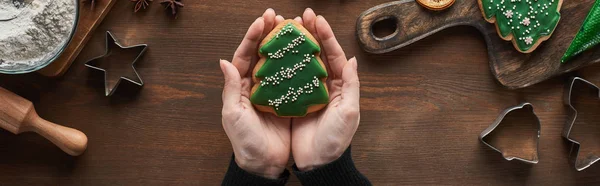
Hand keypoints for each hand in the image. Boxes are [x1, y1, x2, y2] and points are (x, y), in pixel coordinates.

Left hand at [220, 9, 289, 178]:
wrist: (264, 164)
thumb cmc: (244, 141)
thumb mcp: (233, 115)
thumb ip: (230, 88)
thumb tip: (225, 62)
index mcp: (241, 86)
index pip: (245, 55)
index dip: (253, 36)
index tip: (262, 20)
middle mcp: (257, 85)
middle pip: (263, 53)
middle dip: (270, 33)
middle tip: (279, 16)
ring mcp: (274, 91)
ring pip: (280, 61)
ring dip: (286, 43)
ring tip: (295, 27)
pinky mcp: (289, 100)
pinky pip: (295, 77)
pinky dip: (300, 63)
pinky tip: (308, 51)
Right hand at [290, 9, 360, 170]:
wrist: (318, 163)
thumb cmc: (337, 140)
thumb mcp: (349, 112)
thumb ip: (351, 85)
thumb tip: (351, 60)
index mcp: (338, 85)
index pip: (332, 54)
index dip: (324, 35)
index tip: (316, 19)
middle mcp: (322, 85)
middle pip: (314, 53)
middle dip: (307, 33)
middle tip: (298, 16)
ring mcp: (306, 92)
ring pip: (298, 62)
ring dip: (292, 44)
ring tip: (283, 28)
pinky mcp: (291, 101)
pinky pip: (285, 78)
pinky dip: (279, 64)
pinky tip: (271, 52)